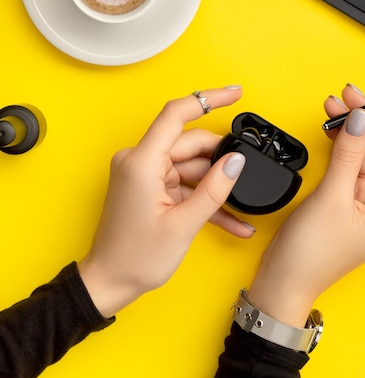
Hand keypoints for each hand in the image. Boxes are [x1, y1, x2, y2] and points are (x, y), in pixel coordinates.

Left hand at [78, 86, 253, 317]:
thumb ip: (214, 189)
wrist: (110, 282)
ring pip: (192, 166)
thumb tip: (236, 162)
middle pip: (190, 145)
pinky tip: (230, 219)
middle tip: (241, 183)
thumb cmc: (135, 258)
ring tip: (238, 212)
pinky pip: (184, 182)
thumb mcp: (183, 225)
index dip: (208, 99)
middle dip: (219, 162)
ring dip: (215, 186)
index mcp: (142, 163)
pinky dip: (203, 197)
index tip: (235, 94)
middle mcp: (140, 161)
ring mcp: (144, 173)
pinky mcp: (150, 186)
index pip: (176, 114)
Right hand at [248, 85, 364, 326]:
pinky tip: (333, 126)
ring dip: (352, 130)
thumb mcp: (332, 197)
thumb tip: (360, 119)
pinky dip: (342, 145)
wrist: (283, 279)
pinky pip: (351, 164)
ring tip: (336, 106)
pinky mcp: (348, 199)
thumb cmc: (312, 255)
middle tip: (351, 96)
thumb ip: (348, 153)